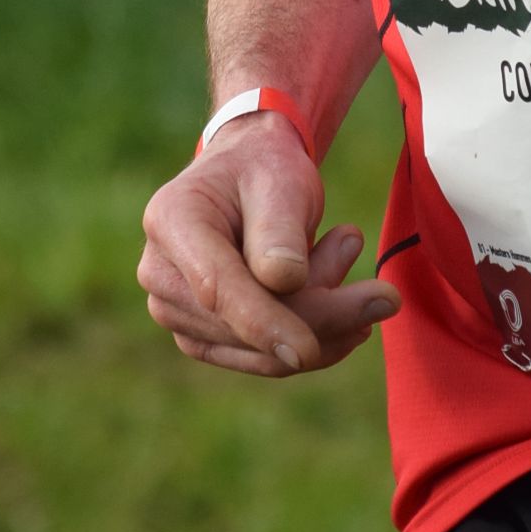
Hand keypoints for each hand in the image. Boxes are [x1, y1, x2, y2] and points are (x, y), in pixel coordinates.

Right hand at [139, 114, 400, 377]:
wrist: (251, 177)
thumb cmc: (266, 171)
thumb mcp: (281, 181)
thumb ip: (280, 231)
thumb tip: (285, 284)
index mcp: (172, 222)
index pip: (217, 288)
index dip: (264, 323)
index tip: (309, 351)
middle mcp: (161, 275)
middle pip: (245, 327)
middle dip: (321, 311)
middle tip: (369, 267)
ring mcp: (176, 312)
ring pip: (263, 353)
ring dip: (323, 318)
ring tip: (344, 252)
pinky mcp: (203, 338)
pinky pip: (266, 360)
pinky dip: (315, 338)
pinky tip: (342, 296)